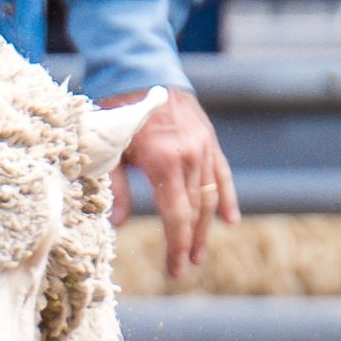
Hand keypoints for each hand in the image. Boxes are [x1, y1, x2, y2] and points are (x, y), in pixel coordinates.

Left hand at [103, 87, 239, 277]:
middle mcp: (189, 156)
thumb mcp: (110, 151)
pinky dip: (227, 198)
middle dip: (190, 243)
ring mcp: (203, 148)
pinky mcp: (209, 140)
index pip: (176, 215)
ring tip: (199, 254)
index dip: (176, 245)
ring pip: (211, 196)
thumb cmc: (117, 112)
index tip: (174, 269)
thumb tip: (118, 224)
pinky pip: (222, 174)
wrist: (142, 71)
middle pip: (196, 211)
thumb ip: (117, 188)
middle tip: (184, 269)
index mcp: (163, 161)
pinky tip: (230, 221)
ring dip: (207, 228)